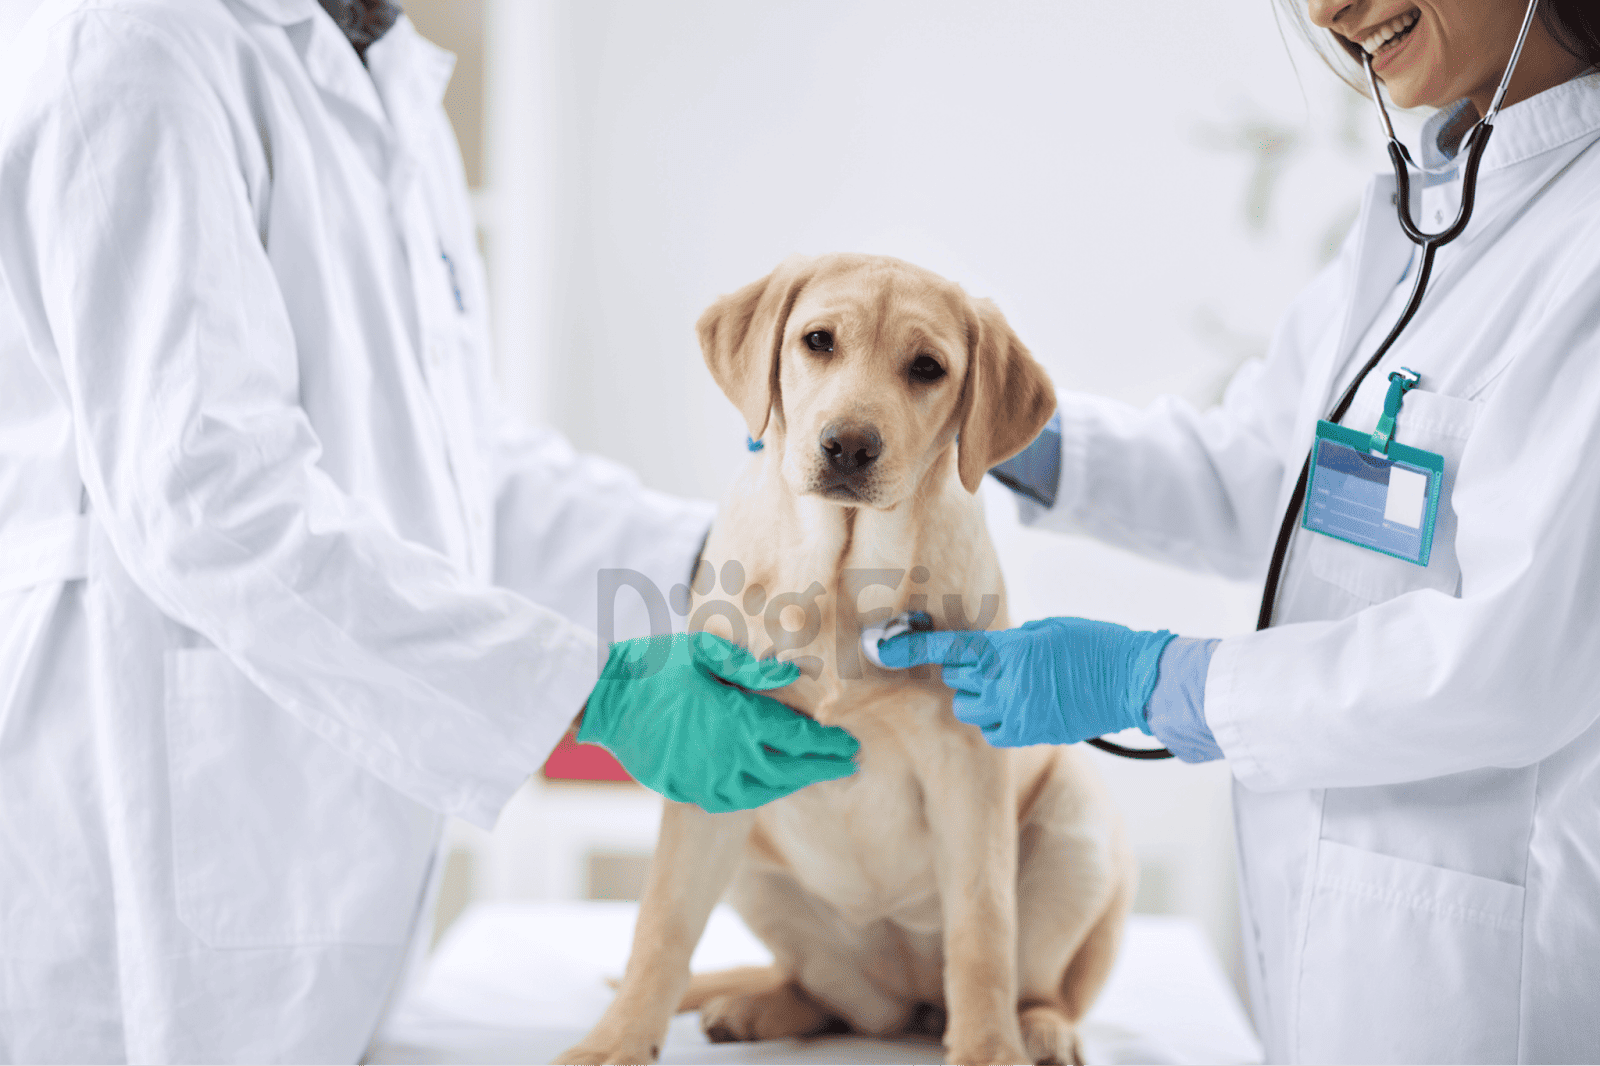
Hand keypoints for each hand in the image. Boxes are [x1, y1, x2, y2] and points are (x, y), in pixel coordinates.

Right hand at [579, 632, 858, 811]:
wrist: (607, 701)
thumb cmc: (657, 667)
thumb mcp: (705, 651)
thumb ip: (751, 666)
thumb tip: (794, 674)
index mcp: (739, 719)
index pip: (800, 739)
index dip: (830, 745)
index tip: (851, 746)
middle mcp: (730, 756)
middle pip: (792, 770)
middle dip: (823, 767)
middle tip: (849, 764)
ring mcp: (708, 779)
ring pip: (766, 790)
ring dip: (794, 783)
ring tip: (815, 774)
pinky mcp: (689, 791)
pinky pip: (734, 801)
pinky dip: (759, 794)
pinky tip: (769, 785)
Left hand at [876, 617, 1174, 747]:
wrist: (1132, 681)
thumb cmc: (1094, 644)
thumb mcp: (1046, 630)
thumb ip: (1009, 643)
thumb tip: (984, 654)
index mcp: (1007, 651)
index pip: (947, 649)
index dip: (908, 648)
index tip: (880, 647)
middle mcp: (1005, 684)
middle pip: (956, 679)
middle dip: (964, 669)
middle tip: (991, 660)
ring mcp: (1016, 713)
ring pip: (969, 709)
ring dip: (978, 696)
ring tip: (1008, 684)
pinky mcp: (1030, 735)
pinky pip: (992, 731)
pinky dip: (996, 719)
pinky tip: (1019, 706)